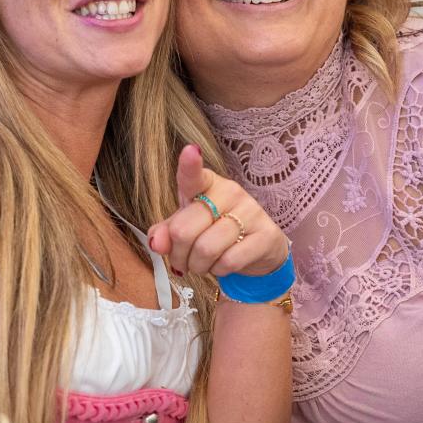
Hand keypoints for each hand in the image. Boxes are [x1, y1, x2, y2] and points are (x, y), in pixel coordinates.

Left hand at [148, 145, 288, 278]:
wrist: (259, 248)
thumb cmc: (216, 230)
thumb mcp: (187, 226)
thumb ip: (167, 232)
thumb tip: (156, 242)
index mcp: (207, 184)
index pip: (194, 175)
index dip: (190, 165)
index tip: (190, 152)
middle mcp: (230, 192)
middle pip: (185, 230)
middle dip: (178, 254)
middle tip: (182, 260)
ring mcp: (251, 212)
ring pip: (206, 249)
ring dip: (197, 266)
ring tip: (202, 263)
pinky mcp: (265, 235)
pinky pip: (228, 261)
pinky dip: (218, 270)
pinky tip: (222, 264)